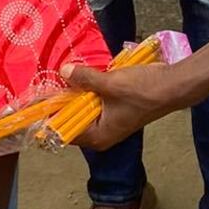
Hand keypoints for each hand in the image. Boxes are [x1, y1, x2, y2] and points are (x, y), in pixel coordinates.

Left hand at [60, 59, 192, 152]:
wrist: (172, 86)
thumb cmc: (142, 91)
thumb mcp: (109, 84)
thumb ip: (84, 79)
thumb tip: (63, 71)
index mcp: (98, 136)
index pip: (63, 131)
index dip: (50, 116)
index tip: (35, 100)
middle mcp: (101, 133)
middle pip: (72, 119)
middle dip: (62, 101)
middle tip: (48, 82)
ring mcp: (109, 120)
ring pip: (83, 108)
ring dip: (76, 93)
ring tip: (62, 75)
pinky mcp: (115, 108)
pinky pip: (94, 101)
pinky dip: (88, 89)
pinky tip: (82, 74)